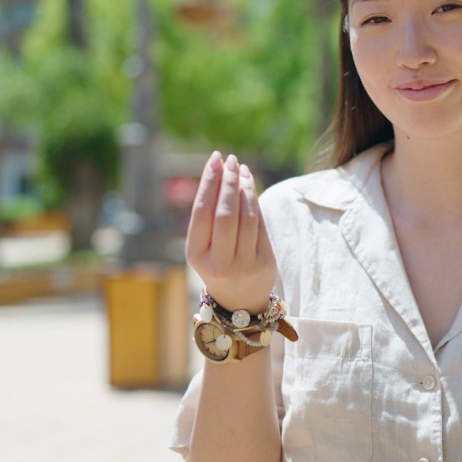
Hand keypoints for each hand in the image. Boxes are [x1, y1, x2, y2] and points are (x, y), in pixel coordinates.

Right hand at [185, 151, 276, 314]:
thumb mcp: (203, 247)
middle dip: (228, 182)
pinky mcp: (265, 263)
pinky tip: (250, 187)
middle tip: (230, 160)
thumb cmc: (217, 264)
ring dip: (245, 188)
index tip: (215, 159)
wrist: (239, 302)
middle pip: (225, 213)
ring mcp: (244, 265)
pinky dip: (256, 202)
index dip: (209, 182)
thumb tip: (222, 171)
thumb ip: (209, 216)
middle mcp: (219, 262)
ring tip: (242, 170)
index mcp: (196, 255)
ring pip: (247, 217)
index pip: (202, 211)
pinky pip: (261, 225)